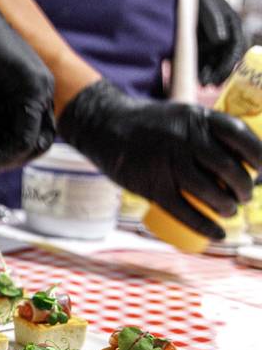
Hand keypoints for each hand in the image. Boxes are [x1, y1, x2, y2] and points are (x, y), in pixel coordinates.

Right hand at [59, 80, 261, 239]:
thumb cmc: (148, 124)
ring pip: (208, 191)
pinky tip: (218, 233)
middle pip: (227, 168)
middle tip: (244, 196)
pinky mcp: (151, 186)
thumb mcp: (180, 116)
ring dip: (227, 207)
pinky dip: (204, 225)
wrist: (104, 126)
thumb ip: (205, 130)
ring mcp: (166, 163)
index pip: (239, 136)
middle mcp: (184, 139)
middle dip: (244, 187)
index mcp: (196, 118)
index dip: (258, 155)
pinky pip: (183, 210)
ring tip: (230, 211)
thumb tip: (237, 154)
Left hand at [188, 0, 245, 85]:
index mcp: (233, 25)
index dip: (229, 65)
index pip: (236, 49)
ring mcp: (214, 41)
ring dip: (209, 74)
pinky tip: (192, 78)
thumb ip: (213, 22)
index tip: (221, 77)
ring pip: (214, 62)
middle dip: (218, 73)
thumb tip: (221, 41)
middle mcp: (226, 35)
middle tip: (209, 85)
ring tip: (200, 84)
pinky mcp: (201, 45)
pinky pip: (203, 60)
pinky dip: (199, 70)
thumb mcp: (205, 7)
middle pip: (226, 59)